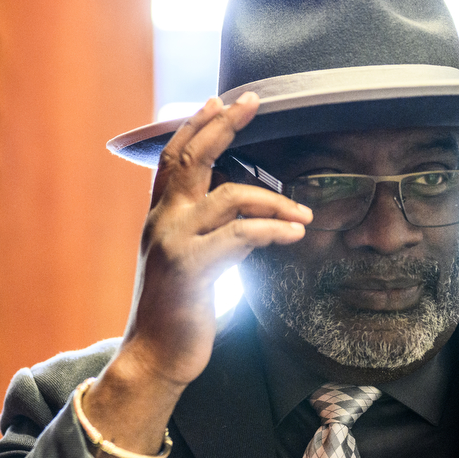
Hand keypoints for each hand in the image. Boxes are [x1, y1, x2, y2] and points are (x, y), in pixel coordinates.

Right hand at [82, 93, 311, 457]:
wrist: (154, 357)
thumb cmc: (177, 314)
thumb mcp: (191, 263)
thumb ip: (210, 235)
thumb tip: (248, 220)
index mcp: (160, 218)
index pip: (173, 158)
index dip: (195, 125)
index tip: (220, 100)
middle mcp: (162, 221)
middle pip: (191, 156)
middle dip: (223, 124)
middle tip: (254, 102)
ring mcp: (174, 241)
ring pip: (230, 195)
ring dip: (275, 199)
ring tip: (304, 216)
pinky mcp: (191, 267)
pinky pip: (240, 234)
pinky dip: (273, 229)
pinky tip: (296, 234)